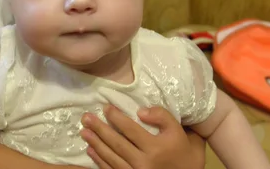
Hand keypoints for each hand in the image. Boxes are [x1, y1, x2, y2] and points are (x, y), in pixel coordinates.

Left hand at [80, 105, 205, 168]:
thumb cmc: (184, 152)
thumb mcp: (179, 131)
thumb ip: (163, 117)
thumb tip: (140, 111)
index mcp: (156, 147)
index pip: (130, 130)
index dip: (116, 117)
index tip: (105, 107)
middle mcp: (145, 162)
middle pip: (117, 143)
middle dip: (99, 130)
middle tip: (86, 118)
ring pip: (112, 158)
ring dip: (96, 144)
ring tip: (84, 132)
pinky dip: (99, 161)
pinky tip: (91, 151)